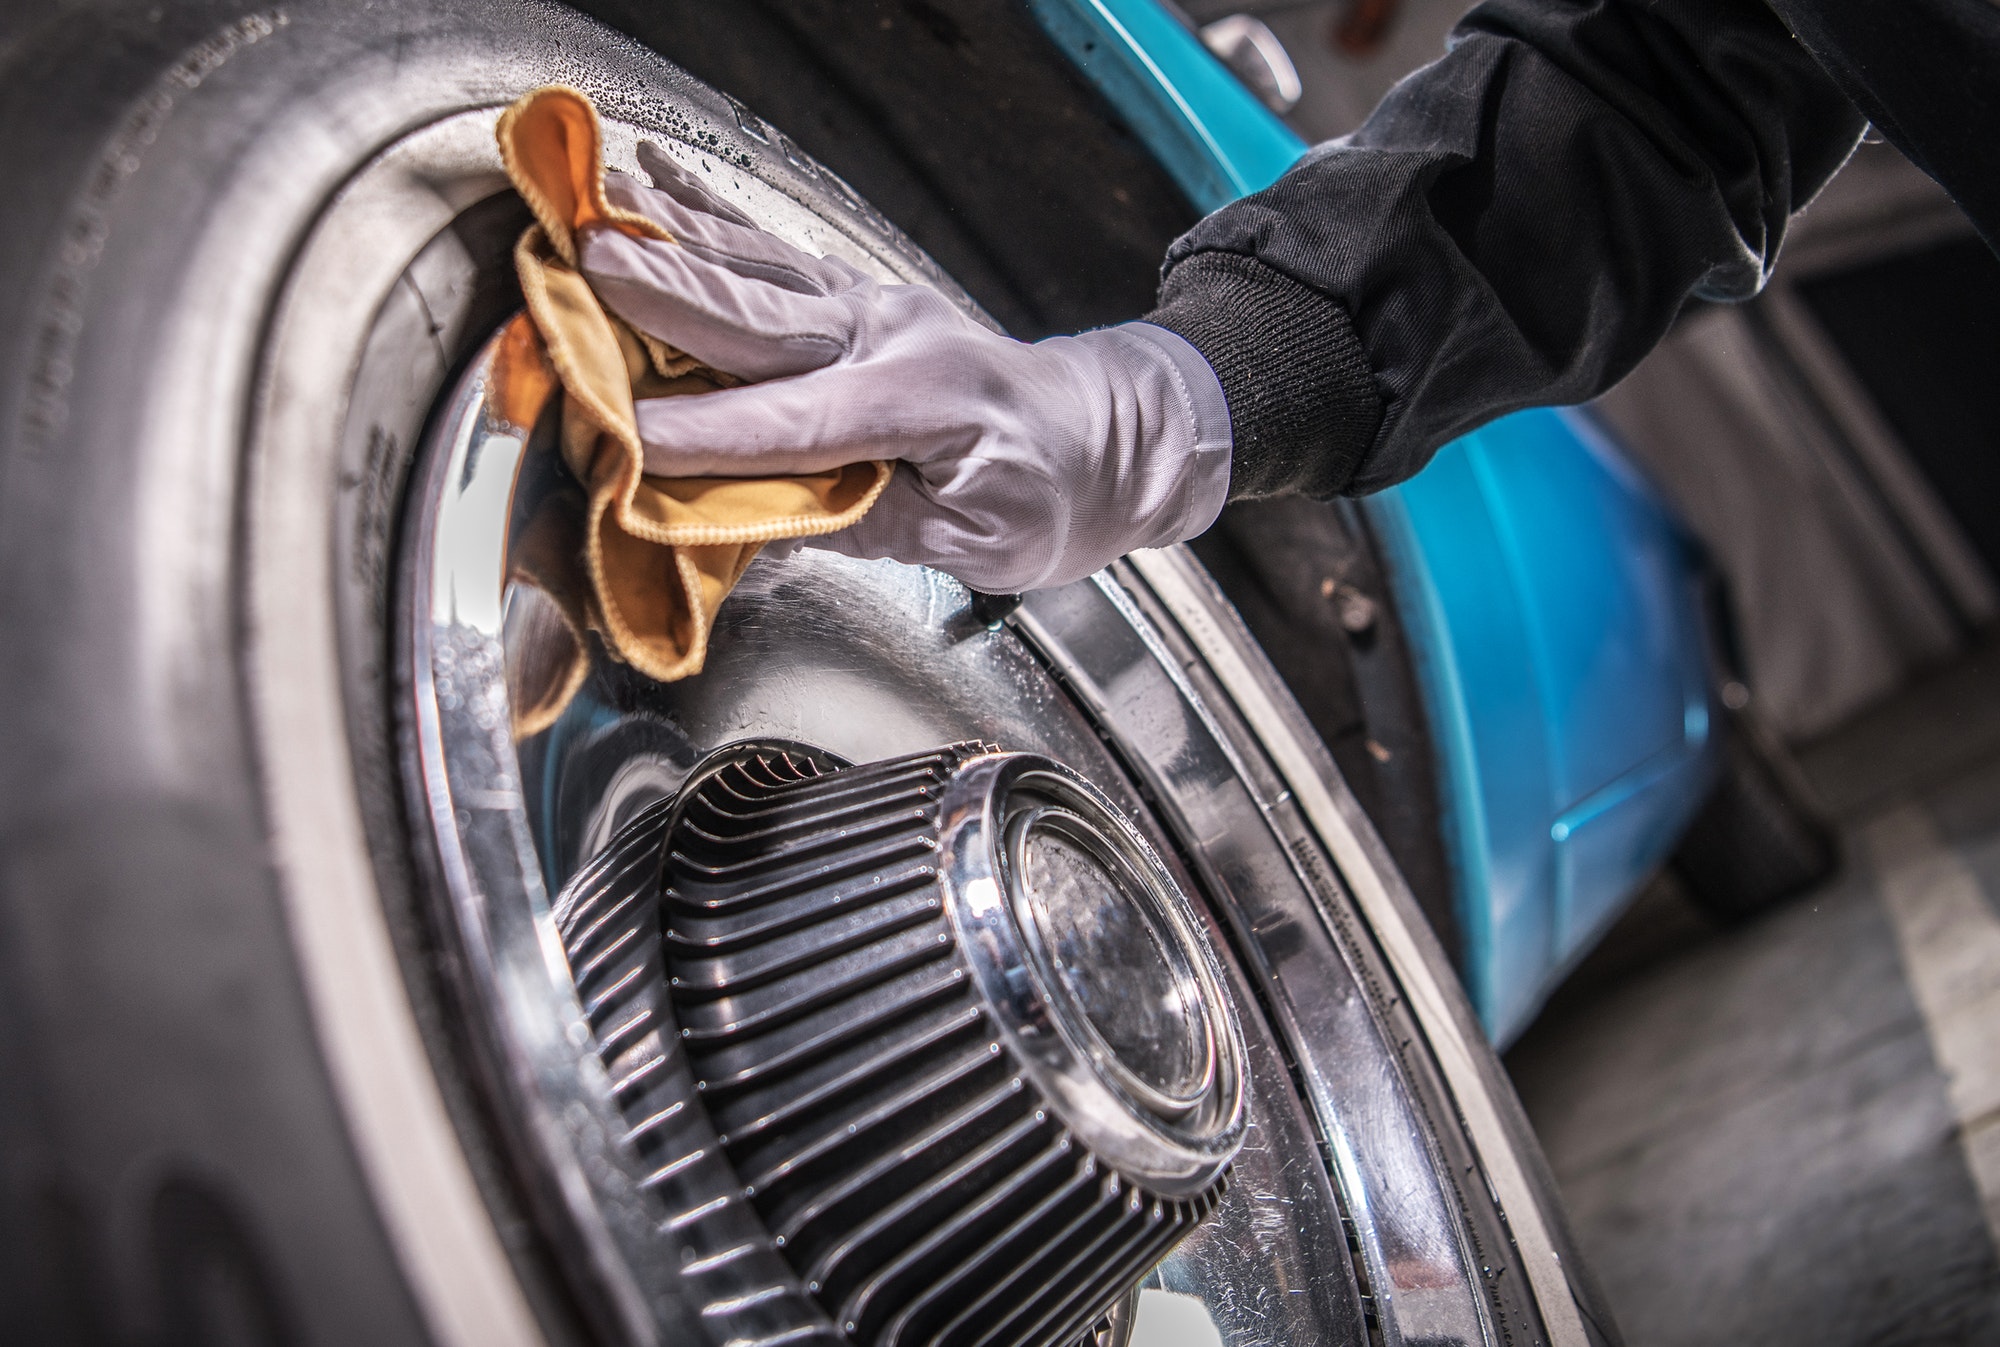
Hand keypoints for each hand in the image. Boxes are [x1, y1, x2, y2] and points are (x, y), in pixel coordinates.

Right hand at [576, 146, 1231, 592]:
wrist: (1112, 436)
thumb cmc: (1054, 494)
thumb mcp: (977, 542)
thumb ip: (869, 525)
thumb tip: (761, 523)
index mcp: (922, 402)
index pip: (794, 425)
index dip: (707, 437)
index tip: (629, 442)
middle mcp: (891, 337)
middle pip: (759, 318)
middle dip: (664, 297)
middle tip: (583, 270)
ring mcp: (875, 308)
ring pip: (759, 268)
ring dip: (673, 239)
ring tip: (598, 206)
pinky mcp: (864, 300)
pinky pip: (775, 255)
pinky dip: (713, 220)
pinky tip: (662, 184)